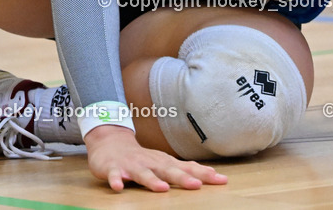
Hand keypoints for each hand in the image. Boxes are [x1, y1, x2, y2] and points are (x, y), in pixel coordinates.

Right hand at [84, 125, 227, 191]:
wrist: (111, 144)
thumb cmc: (142, 158)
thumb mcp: (164, 162)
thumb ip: (185, 169)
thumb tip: (211, 173)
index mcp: (165, 162)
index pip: (188, 168)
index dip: (204, 174)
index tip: (221, 180)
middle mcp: (151, 163)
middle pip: (169, 171)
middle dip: (183, 178)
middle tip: (197, 185)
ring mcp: (132, 166)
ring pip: (143, 174)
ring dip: (152, 182)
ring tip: (162, 189)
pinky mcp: (113, 169)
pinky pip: (114, 176)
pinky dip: (116, 181)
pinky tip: (119, 187)